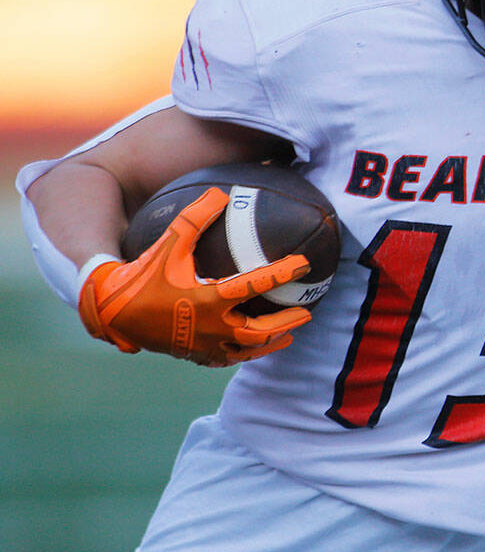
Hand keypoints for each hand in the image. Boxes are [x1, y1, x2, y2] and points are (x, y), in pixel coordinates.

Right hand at [78, 188, 312, 366]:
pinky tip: (250, 347)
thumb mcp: (167, 245)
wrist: (110, 312)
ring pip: (246, 350)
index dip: (283, 273)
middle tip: (307, 311)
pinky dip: (243, 353)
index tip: (304, 263)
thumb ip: (194, 219)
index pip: (255, 285)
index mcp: (209, 300)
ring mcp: (202, 346)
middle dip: (286, 321)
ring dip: (270, 343)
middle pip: (259, 331)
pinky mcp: (192, 355)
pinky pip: (225, 358)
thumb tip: (221, 193)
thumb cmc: (140, 276)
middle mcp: (210, 328)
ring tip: (288, 335)